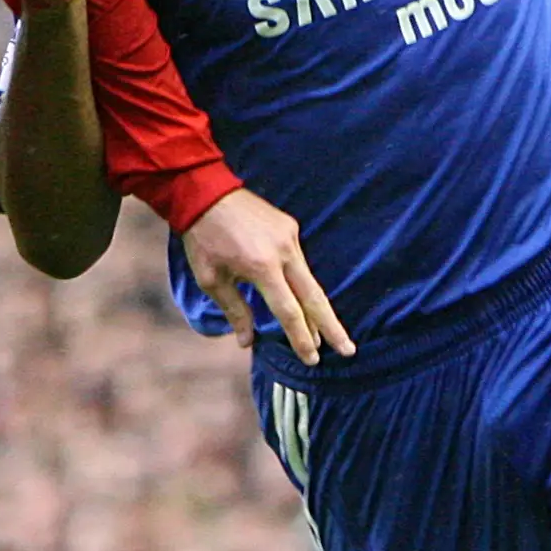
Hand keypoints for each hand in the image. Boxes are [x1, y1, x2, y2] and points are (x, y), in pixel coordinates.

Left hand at [182, 189, 354, 364]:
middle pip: (313, 298)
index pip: (288, 311)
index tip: (312, 359)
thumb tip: (248, 342)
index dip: (301, 338)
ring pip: (309, 280)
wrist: (205, 192)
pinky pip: (299, 262)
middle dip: (331, 328)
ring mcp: (290, 237)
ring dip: (317, 309)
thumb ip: (234, 310)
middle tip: (347, 350)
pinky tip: (303, 300)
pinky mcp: (290, 227)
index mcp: (262, 267)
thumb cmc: (203, 239)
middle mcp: (283, 252)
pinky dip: (302, 283)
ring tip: (327, 334)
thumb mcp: (211, 279)